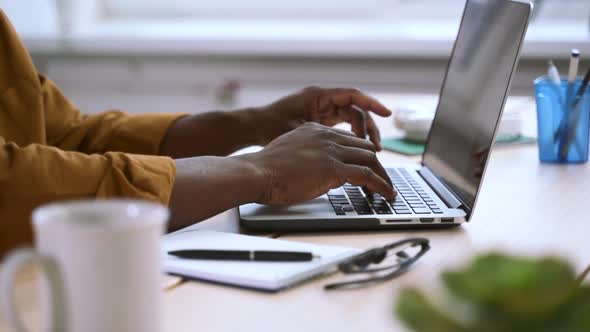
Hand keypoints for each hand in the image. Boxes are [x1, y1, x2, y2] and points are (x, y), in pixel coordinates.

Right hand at [241, 122, 395, 204]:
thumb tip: (313, 169)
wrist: (257, 172)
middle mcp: (327, 136)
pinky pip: (367, 175)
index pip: (348, 139)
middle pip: (364, 147)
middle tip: (383, 178)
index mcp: (315, 130)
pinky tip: (387, 194)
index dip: (360, 154)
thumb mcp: (289, 152)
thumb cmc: (266, 168)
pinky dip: (382, 185)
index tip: (367, 165)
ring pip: (370, 159)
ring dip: (384, 176)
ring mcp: (332, 151)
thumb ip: (306, 154)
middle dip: (377, 163)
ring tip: (389, 189)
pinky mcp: (334, 168)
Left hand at [261, 87, 391, 149]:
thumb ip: (323, 135)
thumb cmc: (269, 126)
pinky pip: (340, 127)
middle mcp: (321, 100)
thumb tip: (348, 145)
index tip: (387, 113)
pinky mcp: (317, 121)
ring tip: (370, 153)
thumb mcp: (299, 130)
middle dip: (368, 128)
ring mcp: (319, 110)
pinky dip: (349, 138)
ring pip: (349, 120)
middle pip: (355, 110)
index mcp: (318, 95)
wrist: (252, 129)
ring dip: (361, 135)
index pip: (352, 96)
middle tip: (377, 147)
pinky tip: (354, 154)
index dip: (372, 104)